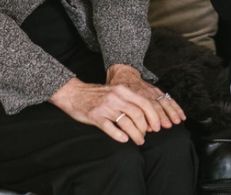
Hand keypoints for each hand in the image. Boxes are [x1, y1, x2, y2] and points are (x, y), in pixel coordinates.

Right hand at [50, 66, 184, 144]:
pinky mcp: (95, 117)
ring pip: (126, 122)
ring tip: (138, 140)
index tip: (157, 126)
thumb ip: (128, 100)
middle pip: (137, 114)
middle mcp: (116, 98)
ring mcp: (106, 107)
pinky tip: (124, 140)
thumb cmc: (97, 94)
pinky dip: (119, 135)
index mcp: (123, 90)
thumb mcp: (115, 91)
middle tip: (146, 136)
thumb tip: (145, 115)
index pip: (144, 103)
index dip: (153, 116)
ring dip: (135, 134)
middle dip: (145, 128)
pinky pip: (110, 128)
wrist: (74, 93)